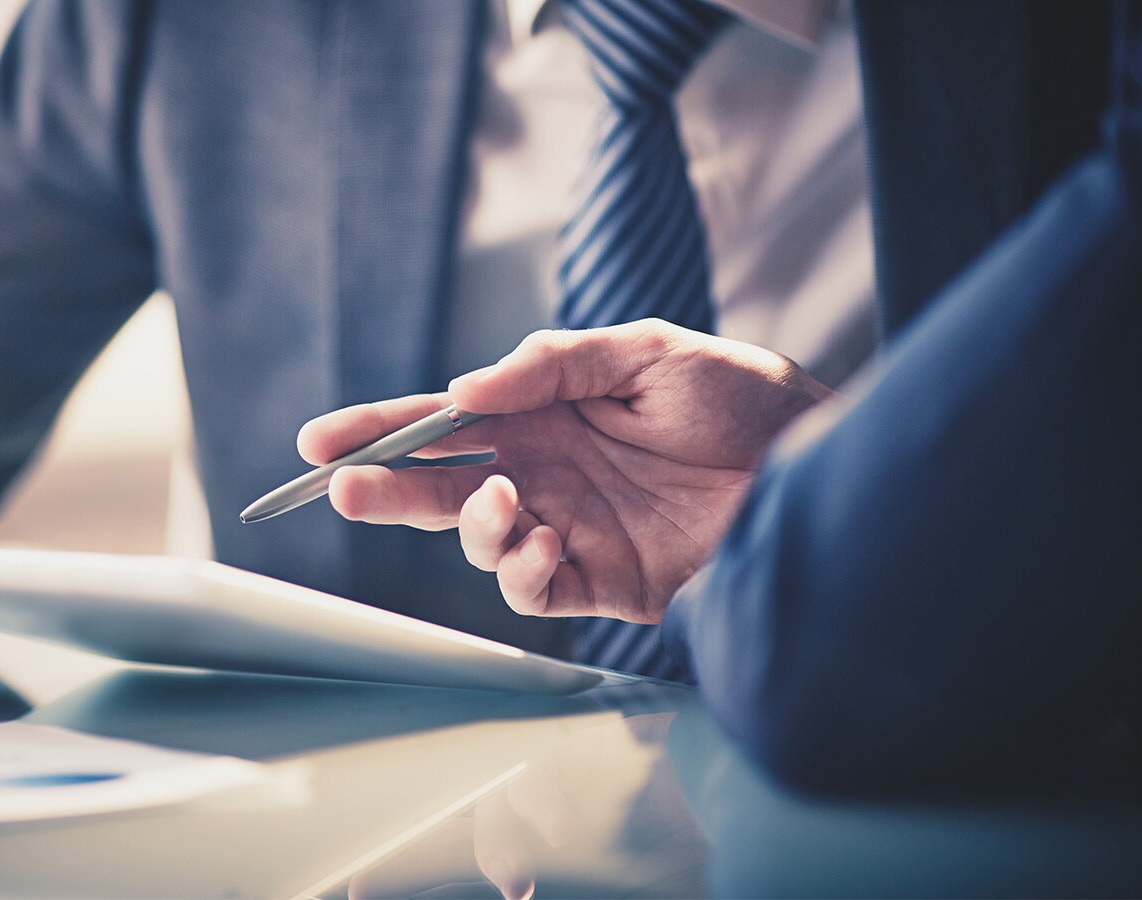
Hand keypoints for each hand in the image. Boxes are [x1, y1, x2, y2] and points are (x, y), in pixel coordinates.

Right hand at [298, 321, 831, 621]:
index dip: (382, 429)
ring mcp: (569, 526)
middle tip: (345, 488)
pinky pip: (533, 590)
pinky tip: (545, 542)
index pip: (445, 422)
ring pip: (478, 541)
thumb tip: (467, 391)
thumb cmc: (742, 396)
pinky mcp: (603, 581)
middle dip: (386, 488)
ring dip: (469, 526)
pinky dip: (522, 571)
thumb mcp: (647, 351)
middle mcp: (545, 470)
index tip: (322, 440)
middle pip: (440, 486)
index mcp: (544, 412)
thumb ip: (553, 364)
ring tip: (506, 501)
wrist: (819, 465)